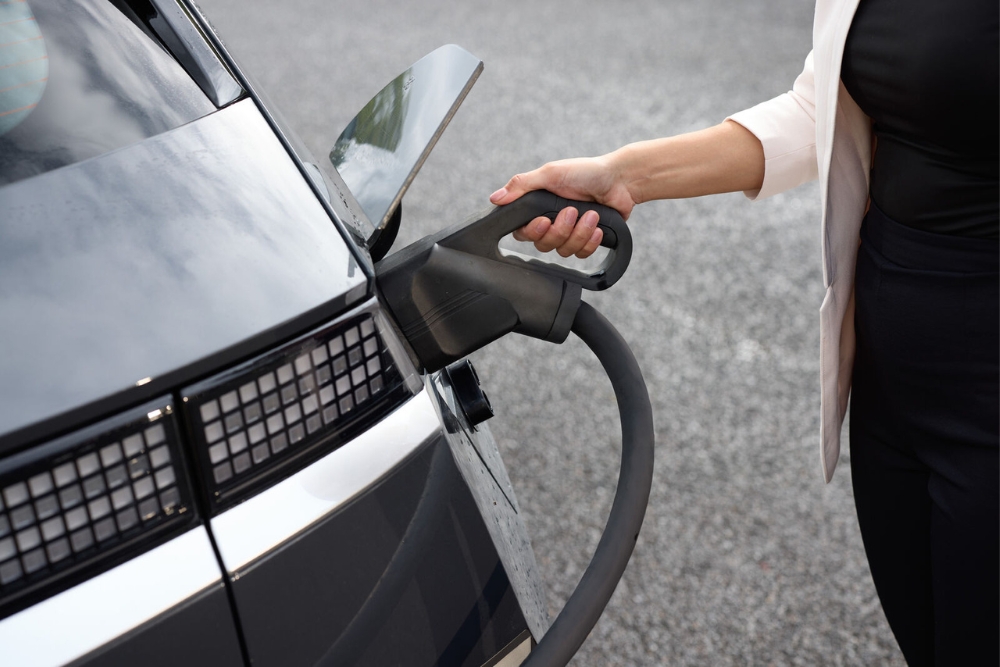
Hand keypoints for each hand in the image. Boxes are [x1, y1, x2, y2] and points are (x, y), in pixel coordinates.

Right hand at [489, 155, 635, 258]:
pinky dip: (590, 241)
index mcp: (538, 208)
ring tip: (591, 214)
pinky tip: (597, 227)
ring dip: (579, 233)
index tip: (544, 220)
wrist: (620, 180)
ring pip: (563, 251)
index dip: (533, 232)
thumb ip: (521, 185)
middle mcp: (551, 223)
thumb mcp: (550, 173)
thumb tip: (495, 199)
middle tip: (573, 210)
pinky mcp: (586, 240)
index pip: (523, 233)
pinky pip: (581, 254)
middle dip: (561, 230)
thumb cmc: (585, 172)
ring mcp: (569, 233)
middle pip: (543, 246)